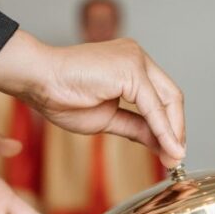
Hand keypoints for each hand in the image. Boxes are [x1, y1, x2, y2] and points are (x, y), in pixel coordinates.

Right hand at [0, 30, 185, 166]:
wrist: (38, 81)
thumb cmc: (60, 95)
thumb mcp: (107, 118)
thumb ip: (136, 127)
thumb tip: (161, 143)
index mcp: (129, 65)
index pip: (160, 96)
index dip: (169, 125)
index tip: (170, 150)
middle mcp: (136, 57)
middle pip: (170, 96)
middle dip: (176, 129)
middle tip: (176, 156)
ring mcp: (135, 59)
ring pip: (167, 99)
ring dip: (173, 131)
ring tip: (173, 156)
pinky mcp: (132, 68)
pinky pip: (153, 105)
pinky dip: (162, 128)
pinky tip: (166, 146)